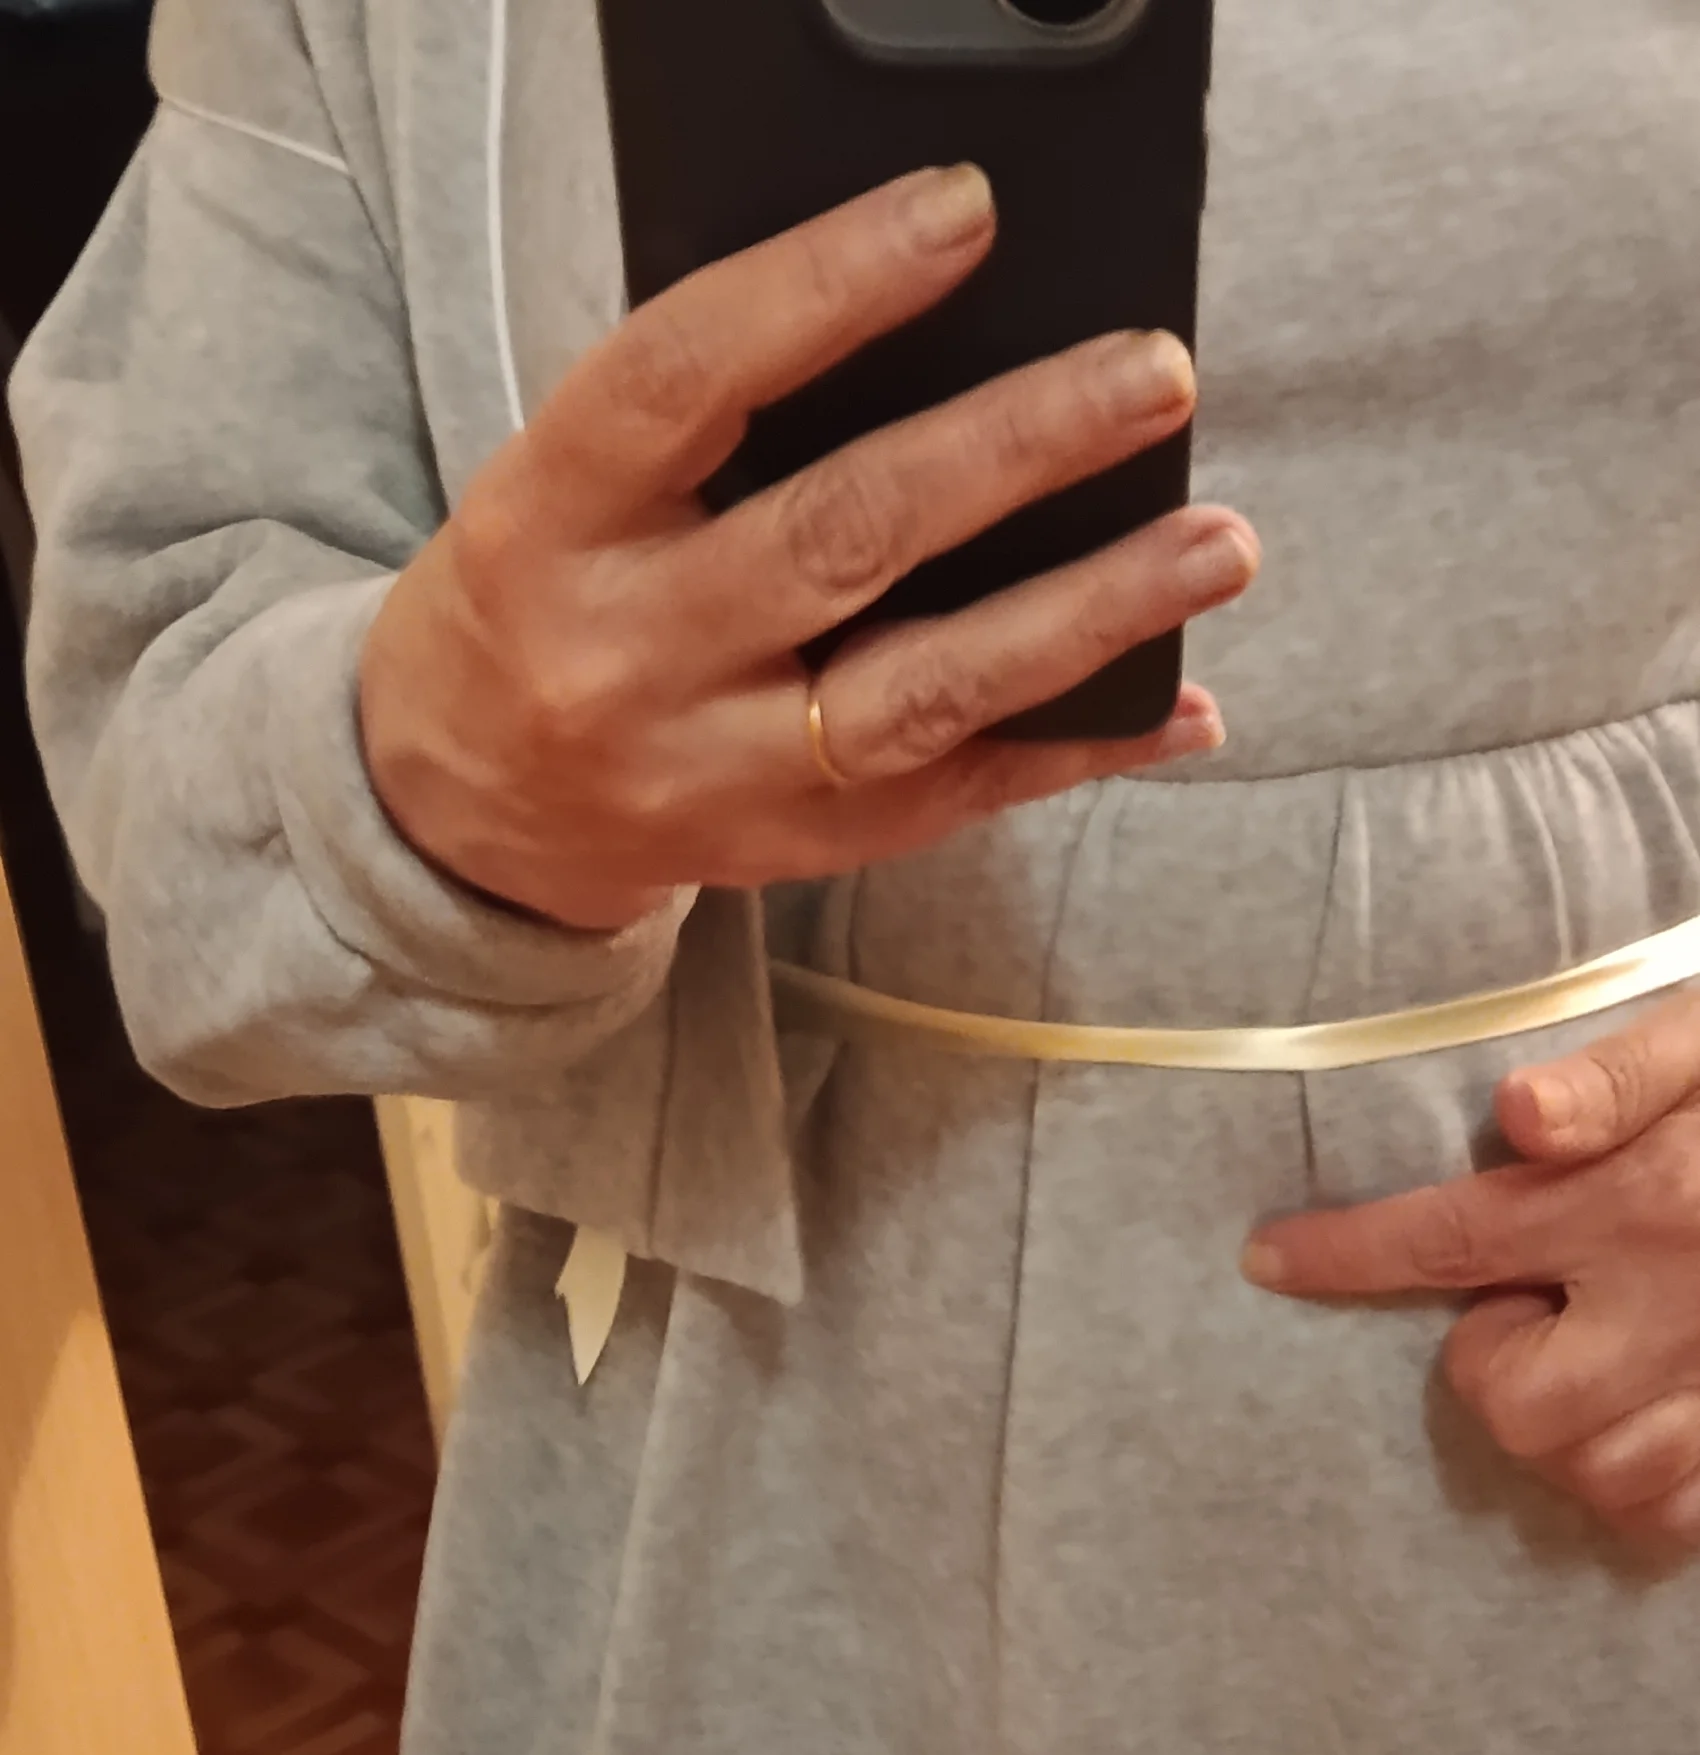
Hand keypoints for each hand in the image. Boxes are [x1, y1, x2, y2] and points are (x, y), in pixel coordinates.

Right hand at [359, 164, 1258, 932]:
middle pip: (839, 538)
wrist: (458, 812)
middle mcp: (631, 655)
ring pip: (922, 691)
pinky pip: (954, 799)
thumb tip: (927, 327)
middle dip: (1013, 449)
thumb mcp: (563, 486)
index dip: (827, 287)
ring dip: (1085, 615)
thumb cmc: (537, 603)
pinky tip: (1177, 703)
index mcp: (552, 522)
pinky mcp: (789, 850)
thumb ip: (703, 414)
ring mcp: (714, 768)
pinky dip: (1077, 748)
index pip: (685, 379)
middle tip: (1151, 376)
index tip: (966, 212)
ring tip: (1214, 546)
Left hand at [1239, 994, 1699, 1544]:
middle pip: (1514, 1400)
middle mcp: (1690, 1304)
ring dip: (1569, 1422)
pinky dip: (1646, 1482)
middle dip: (1494, 1360)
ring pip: (1593, 1471)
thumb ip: (1620, 1071)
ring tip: (1603, 1348)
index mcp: (1650, 1199)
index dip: (1345, 1254)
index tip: (1269, 1258)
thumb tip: (1518, 1116)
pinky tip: (1656, 1410)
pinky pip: (1673, 1516)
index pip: (1454, 1240)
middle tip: (1535, 1299)